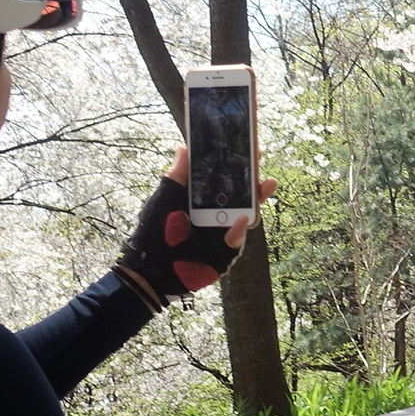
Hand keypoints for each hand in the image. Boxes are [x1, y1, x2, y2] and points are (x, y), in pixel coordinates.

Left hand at [113, 147, 280, 307]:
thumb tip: (184, 147)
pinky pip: (237, 239)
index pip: (224, 178)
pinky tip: (241, 220)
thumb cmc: (154, 232)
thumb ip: (176, 176)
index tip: (247, 149)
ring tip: (264, 185)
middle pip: (242, 195)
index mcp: (202, 198)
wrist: (150, 268)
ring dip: (257, 200)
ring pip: (247, 214)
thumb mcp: (164, 198)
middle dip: (255, 179)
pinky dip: (239, 230)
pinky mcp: (225, 251)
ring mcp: (222, 232)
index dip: (237, 164)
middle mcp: (216, 213)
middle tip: (261, 162)